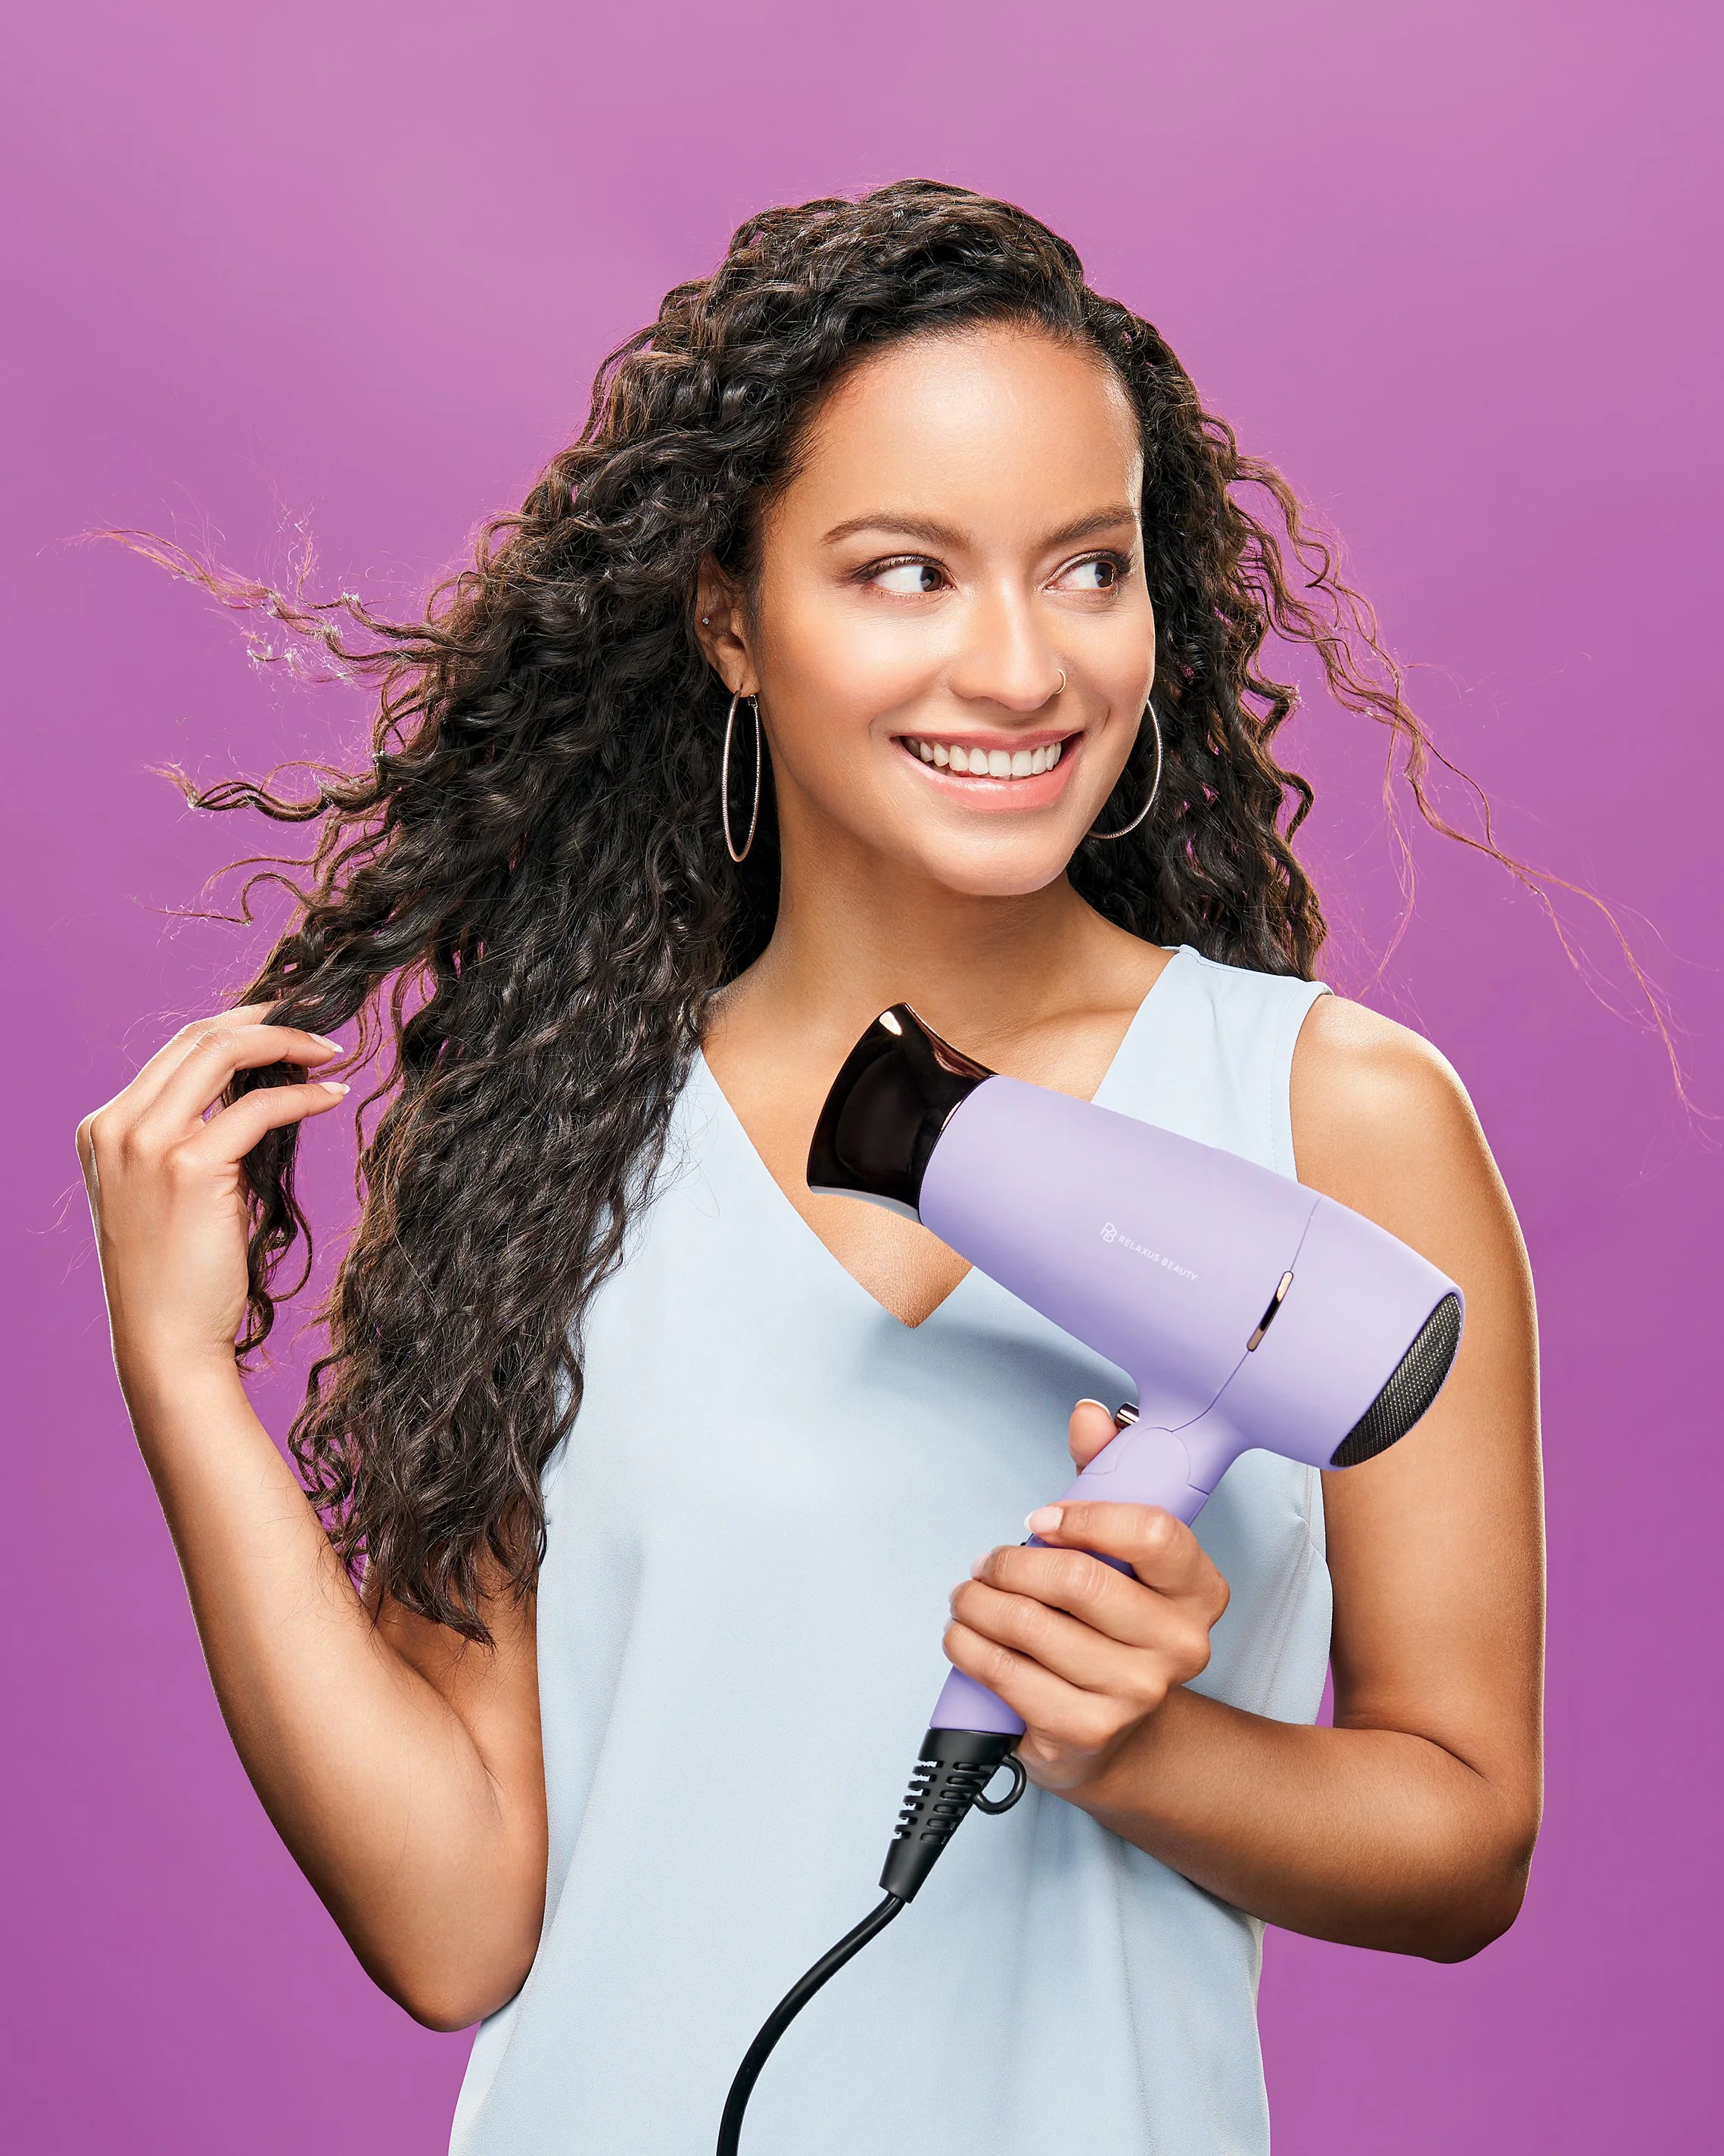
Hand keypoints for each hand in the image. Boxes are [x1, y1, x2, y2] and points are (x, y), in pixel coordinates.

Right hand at [76, 1005, 348, 1379]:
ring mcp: (147, 1144)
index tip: (281, 1022)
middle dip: (263, 1022)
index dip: (234, 1026)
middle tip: (315, 1025)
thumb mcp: (164, 1191)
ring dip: (285, 1043)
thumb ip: (188, 1137)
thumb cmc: (174, 1273)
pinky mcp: (189, 1168)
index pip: (173, 1050)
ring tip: (329, 1051)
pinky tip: (332, 1094)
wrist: (163, 1339)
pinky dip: (302, 1094)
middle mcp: (115, 1127)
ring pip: (222, 1054)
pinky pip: (258, 1108)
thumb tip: (255, 1090)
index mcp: (103, 1128)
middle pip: (196, 1038)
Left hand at [944, 1399, 1230, 1793]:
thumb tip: (1088, 1417)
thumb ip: (1105, 1475)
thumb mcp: (1117, 1548)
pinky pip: (1008, 1675)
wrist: (1116, 1730)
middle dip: (1012, 1563)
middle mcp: (1179, 1643)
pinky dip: (970, 1647)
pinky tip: (965, 1635)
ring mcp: (1136, 1693)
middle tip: (989, 1563)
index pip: (1153, 1534)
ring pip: (1033, 1627)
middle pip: (1080, 1580)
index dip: (1086, 1517)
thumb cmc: (1111, 1625)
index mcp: (1198, 1589)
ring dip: (979, 1604)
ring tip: (968, 1596)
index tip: (1040, 1520)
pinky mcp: (1086, 1730)